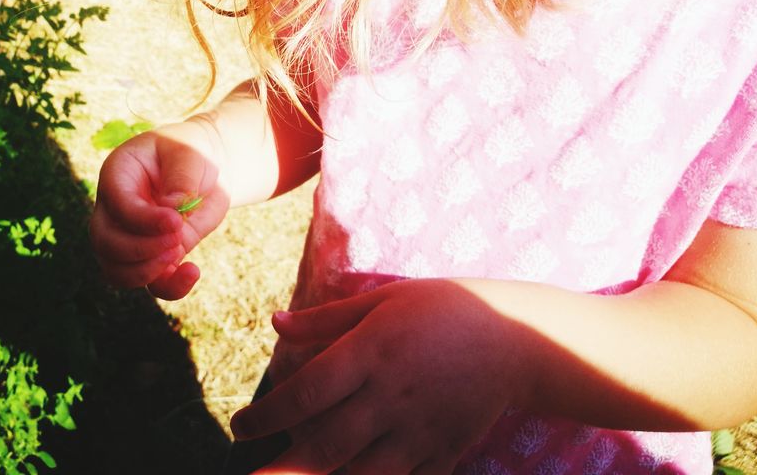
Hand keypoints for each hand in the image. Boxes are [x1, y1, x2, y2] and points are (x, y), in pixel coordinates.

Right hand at [89, 122, 229, 299]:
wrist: (205, 167)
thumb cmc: (191, 153)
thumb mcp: (189, 153)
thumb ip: (181, 179)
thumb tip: (172, 213)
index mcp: (118, 175)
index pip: (117, 205)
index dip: (142, 219)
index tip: (176, 221)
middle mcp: (114, 209)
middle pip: (104, 242)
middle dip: (140, 249)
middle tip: (177, 238)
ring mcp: (129, 236)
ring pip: (116, 270)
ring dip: (146, 273)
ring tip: (180, 253)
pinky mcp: (153, 256)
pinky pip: (150, 284)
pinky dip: (169, 287)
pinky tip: (192, 271)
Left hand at [230, 279, 530, 473]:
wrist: (516, 338)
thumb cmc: (442, 308)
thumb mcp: (382, 299)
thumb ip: (325, 319)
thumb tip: (274, 324)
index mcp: (371, 352)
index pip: (307, 391)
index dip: (268, 414)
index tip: (240, 426)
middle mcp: (391, 396)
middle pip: (326, 444)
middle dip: (283, 468)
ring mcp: (418, 430)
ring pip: (361, 473)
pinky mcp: (443, 452)